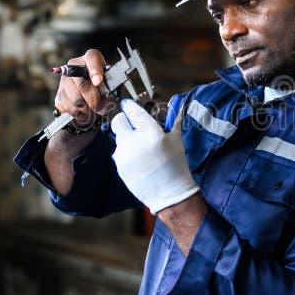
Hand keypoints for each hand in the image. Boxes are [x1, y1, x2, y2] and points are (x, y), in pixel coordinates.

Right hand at [53, 49, 112, 125]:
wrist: (87, 85)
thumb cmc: (100, 81)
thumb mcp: (109, 78)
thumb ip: (109, 86)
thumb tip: (106, 100)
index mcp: (89, 58)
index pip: (92, 59)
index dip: (95, 72)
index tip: (98, 82)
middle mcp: (73, 67)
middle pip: (83, 86)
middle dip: (95, 101)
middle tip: (103, 108)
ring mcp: (63, 81)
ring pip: (76, 101)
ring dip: (88, 110)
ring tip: (95, 110)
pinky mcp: (59, 95)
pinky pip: (68, 109)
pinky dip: (79, 114)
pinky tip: (85, 111)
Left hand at [111, 96, 199, 213]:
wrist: (170, 193)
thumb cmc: (176, 164)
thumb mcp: (176, 139)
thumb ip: (174, 118)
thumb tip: (176, 101)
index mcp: (151, 133)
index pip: (132, 111)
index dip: (130, 107)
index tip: (129, 106)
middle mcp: (135, 142)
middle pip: (118, 122)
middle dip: (124, 121)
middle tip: (133, 126)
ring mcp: (125, 156)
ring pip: (118, 139)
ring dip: (127, 139)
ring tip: (142, 149)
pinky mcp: (120, 167)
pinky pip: (119, 153)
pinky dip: (127, 154)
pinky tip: (140, 161)